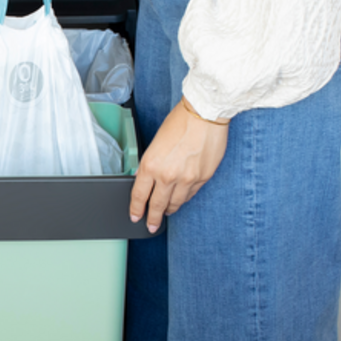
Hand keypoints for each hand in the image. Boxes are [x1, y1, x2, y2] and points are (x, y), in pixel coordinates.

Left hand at [130, 101, 229, 233]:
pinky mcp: (202, 178)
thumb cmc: (180, 122)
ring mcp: (186, 179)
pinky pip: (190, 195)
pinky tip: (180, 200)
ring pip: (175, 204)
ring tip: (166, 213)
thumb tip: (148, 180)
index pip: (139, 196)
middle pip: (157, 205)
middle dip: (152, 218)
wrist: (204, 114)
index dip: (136, 209)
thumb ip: (151, 164)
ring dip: (169, 210)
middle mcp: (167, 176)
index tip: (135, 216)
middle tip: (150, 225)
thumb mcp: (155, 143)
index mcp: (150, 165)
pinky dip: (184, 199)